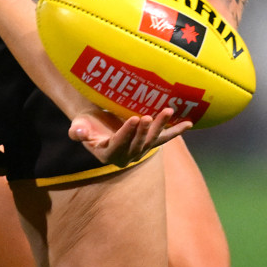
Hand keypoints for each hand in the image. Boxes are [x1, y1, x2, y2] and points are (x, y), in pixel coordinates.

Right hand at [69, 108, 191, 166]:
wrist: (95, 123)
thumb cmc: (85, 123)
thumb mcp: (78, 126)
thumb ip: (78, 131)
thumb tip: (80, 133)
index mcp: (108, 154)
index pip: (119, 144)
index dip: (127, 133)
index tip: (134, 119)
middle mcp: (126, 156)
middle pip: (138, 143)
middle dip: (146, 129)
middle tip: (150, 115)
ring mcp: (139, 150)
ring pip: (152, 139)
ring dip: (161, 125)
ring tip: (168, 110)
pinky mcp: (148, 142)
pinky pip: (164, 137)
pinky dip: (176, 131)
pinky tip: (188, 123)